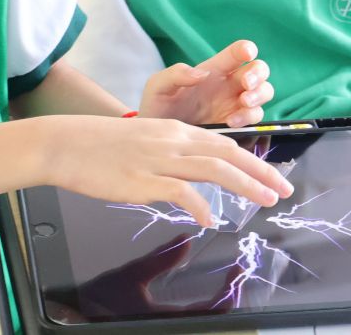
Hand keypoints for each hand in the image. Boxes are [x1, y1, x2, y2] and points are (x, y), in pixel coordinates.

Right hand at [42, 115, 293, 227]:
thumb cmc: (98, 145)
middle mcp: (171, 140)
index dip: (250, 159)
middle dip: (260, 171)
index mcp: (172, 129)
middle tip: (284, 188)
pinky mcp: (143, 179)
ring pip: (214, 169)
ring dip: (245, 185)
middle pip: (226, 153)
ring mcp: (158, 159)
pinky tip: (209, 220)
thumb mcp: (142, 140)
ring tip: (265, 200)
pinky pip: (181, 192)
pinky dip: (200, 205)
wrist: (65, 144)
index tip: (270, 173)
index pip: (221, 142)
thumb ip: (168, 153)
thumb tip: (188, 175)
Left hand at [138, 40, 272, 127]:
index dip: (246, 49)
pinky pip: (255, 119)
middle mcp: (228, 85)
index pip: (236, 53)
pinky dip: (249, 118)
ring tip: (243, 103)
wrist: (156, 140)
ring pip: (264, 92)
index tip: (246, 53)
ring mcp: (235, 105)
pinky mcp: (237, 125)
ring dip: (258, 95)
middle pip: (258, 70)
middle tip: (246, 84)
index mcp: (213, 70)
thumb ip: (175, 74)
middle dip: (257, 74)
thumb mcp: (158, 87)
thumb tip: (200, 73)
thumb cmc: (157, 106)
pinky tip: (231, 122)